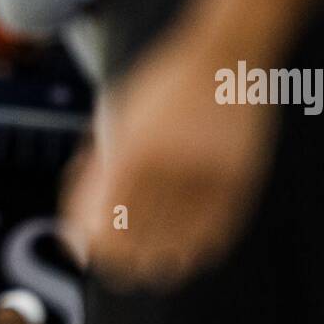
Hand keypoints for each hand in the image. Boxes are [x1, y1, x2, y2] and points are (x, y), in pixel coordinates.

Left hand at [62, 31, 278, 291]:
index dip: (95, 240)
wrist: (224, 55)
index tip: (88, 250)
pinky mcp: (239, 179)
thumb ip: (100, 163)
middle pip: (140, 234)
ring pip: (179, 240)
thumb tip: (83, 215)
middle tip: (116, 267)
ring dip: (160, 260)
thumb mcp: (119, 117)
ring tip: (149, 268)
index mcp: (136, 148)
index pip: (107, 215)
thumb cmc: (164, 87)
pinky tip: (187, 255)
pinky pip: (217, 230)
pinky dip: (199, 249)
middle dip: (122, 258)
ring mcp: (209, 173)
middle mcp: (172, 165)